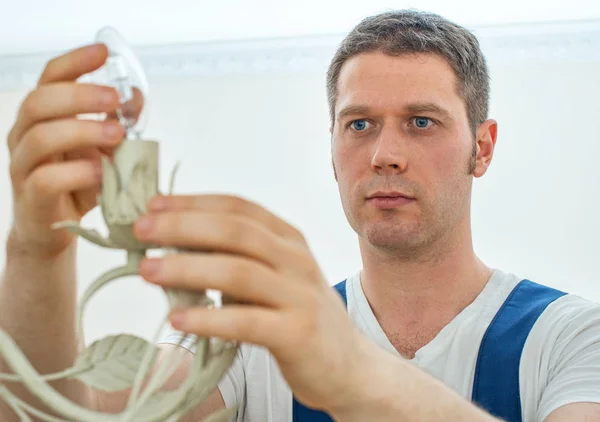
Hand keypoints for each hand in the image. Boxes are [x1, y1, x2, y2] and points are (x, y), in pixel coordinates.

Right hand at [6, 44, 124, 257]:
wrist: (54, 229)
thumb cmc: (77, 183)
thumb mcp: (102, 149)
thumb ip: (115, 123)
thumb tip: (135, 97)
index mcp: (42, 117)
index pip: (49, 78)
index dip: (74, 62)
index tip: (103, 53)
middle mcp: (25, 135)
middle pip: (40, 102)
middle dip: (80, 96)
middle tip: (114, 99)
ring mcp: (23, 166)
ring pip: (40, 138)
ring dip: (83, 132)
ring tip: (117, 135)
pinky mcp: (31, 197)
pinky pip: (46, 179)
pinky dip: (77, 173)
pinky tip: (101, 172)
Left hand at [135, 194, 372, 413]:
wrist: (347, 365)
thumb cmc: (297, 316)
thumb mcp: (274, 277)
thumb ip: (236, 259)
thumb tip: (172, 245)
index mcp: (289, 239)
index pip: (239, 208)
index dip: (194, 203)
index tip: (154, 204)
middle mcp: (296, 260)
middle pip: (236, 232)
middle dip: (183, 226)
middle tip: (141, 231)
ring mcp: (300, 296)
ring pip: (239, 272)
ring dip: (187, 268)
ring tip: (147, 271)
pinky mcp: (297, 334)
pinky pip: (246, 322)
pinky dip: (208, 318)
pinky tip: (177, 318)